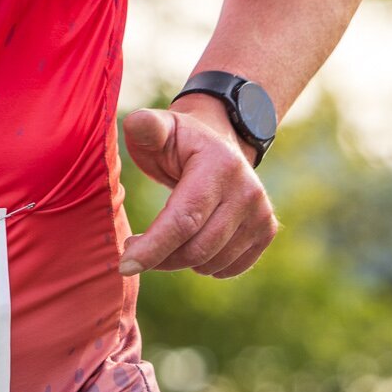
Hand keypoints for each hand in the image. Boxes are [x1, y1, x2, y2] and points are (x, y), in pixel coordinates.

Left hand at [118, 102, 278, 278]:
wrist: (220, 142)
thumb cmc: (178, 141)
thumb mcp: (159, 127)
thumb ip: (145, 127)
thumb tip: (137, 124)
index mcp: (219, 166)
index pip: (184, 220)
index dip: (153, 248)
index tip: (125, 265)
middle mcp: (247, 191)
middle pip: (197, 248)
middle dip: (159, 258)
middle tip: (135, 249)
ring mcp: (261, 212)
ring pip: (212, 262)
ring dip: (179, 262)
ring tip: (163, 241)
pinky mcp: (265, 230)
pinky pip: (230, 268)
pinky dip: (204, 267)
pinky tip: (189, 246)